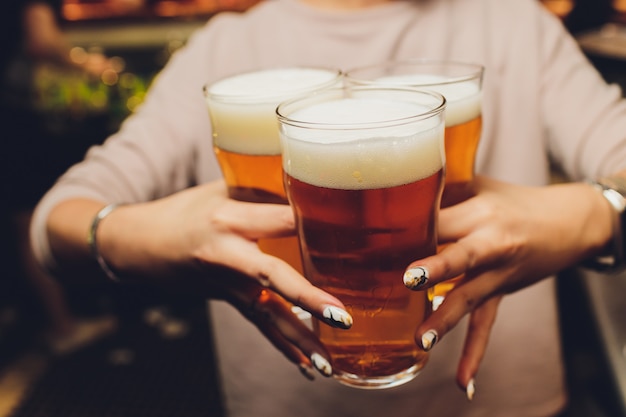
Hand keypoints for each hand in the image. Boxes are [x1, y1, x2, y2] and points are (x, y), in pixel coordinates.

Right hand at [91, 180, 351, 376]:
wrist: (141, 247)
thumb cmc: (184, 211)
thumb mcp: (219, 190)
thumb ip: (261, 190)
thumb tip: (310, 189)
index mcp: (228, 219)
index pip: (278, 219)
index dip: (311, 224)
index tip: (350, 231)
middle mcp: (227, 255)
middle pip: (272, 277)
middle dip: (307, 299)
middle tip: (342, 316)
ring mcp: (226, 284)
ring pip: (267, 314)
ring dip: (299, 340)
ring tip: (329, 364)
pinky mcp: (229, 300)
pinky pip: (259, 324)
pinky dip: (284, 346)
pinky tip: (307, 366)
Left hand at [402, 176, 612, 395]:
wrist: (566, 223)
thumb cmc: (512, 201)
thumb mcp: (478, 185)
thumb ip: (441, 188)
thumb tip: (393, 184)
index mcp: (479, 212)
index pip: (439, 218)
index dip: (408, 225)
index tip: (372, 235)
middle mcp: (491, 243)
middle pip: (460, 255)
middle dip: (435, 268)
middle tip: (408, 280)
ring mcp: (498, 273)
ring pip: (469, 298)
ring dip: (445, 320)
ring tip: (421, 340)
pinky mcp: (501, 293)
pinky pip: (487, 325)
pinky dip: (475, 353)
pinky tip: (463, 382)